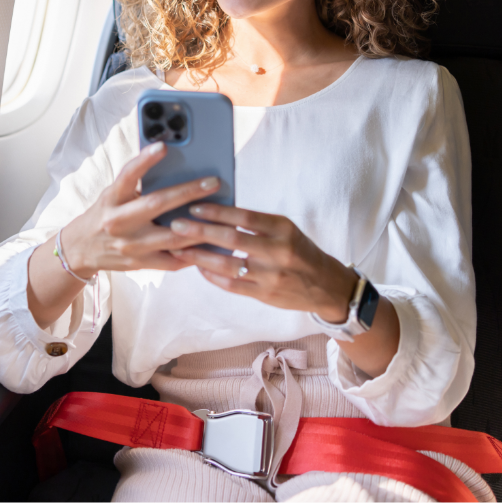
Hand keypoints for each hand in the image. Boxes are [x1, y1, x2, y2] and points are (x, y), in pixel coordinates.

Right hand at [59, 142, 220, 276]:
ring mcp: (131, 245)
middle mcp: (120, 221)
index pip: (128, 175)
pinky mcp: (140, 264)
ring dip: (199, 226)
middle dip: (188, 192)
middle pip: (157, 204)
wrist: (81, 249)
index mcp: (113, 198)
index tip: (164, 145)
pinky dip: (193, 252)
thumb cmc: (105, 213)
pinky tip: (211, 243)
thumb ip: (136, 182)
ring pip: (172, 236)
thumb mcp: (113, 194)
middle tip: (213, 182)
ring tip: (222, 215)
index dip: (145, 160)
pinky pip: (173, 260)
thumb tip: (171, 163)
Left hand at [167, 204, 356, 320]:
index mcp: (283, 228)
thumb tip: (218, 212)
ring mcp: (271, 276)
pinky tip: (198, 266)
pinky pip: (232, 285)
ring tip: (178, 248)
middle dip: (200, 231)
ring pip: (227, 265)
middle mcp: (278, 251)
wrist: (326, 286)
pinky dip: (212, 275)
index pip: (244, 216)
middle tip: (175, 225)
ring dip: (199, 256)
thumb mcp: (286, 229)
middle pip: (231, 239)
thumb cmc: (300, 251)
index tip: (194, 206)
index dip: (217, 211)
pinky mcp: (265, 295)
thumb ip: (256, 223)